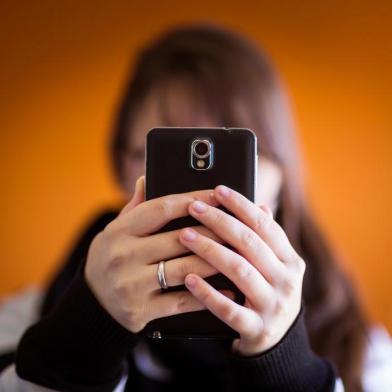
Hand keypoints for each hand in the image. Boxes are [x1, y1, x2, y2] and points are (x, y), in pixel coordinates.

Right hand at [85, 176, 233, 333]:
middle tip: (238, 226)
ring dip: (215, 261)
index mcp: (119, 230)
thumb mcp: (115, 229)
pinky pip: (181, 302)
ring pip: (184, 269)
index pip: (161, 208)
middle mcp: (123, 255)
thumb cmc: (111, 257)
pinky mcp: (141, 310)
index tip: (217, 194)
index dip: (193, 199)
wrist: (92, 302)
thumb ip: (135, 206)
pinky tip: (227, 288)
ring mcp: (131, 284)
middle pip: (179, 239)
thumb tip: (146, 177)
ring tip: (238, 254)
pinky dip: (206, 295)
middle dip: (213, 231)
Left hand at [178, 184, 304, 356]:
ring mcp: (274, 306)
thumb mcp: (274, 265)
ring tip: (185, 234)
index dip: (241, 205)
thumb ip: (266, 238)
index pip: (265, 225)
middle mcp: (287, 280)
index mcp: (290, 260)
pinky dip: (208, 292)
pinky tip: (188, 278)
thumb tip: (260, 204)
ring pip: (240, 271)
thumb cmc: (266, 291)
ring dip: (210, 250)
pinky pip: (229, 309)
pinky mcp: (257, 329)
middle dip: (220, 221)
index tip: (217, 189)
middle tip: (194, 206)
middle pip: (250, 243)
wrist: (277, 341)